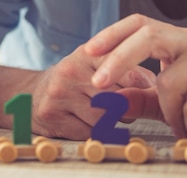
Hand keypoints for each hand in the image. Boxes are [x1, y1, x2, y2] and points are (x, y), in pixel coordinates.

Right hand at [28, 44, 155, 139]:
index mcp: (87, 54)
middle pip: (119, 99)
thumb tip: (155, 85)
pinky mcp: (51, 114)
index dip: (142, 85)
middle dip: (125, 106)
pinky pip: (88, 132)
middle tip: (118, 104)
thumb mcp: (96, 65)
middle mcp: (71, 71)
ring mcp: (59, 93)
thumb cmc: (74, 81)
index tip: (149, 90)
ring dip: (109, 122)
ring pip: (105, 118)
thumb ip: (126, 70)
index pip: (126, 70)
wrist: (31, 93)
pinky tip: (81, 121)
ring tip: (98, 112)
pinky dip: (91, 132)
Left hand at [85, 13, 186, 147]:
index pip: (139, 24)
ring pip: (169, 82)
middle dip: (118, 60)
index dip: (111, 34)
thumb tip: (108, 97)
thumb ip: (141, 99)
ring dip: (170, 113)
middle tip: (97, 83)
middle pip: (148, 36)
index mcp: (178, 40)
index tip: (87, 50)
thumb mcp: (171, 103)